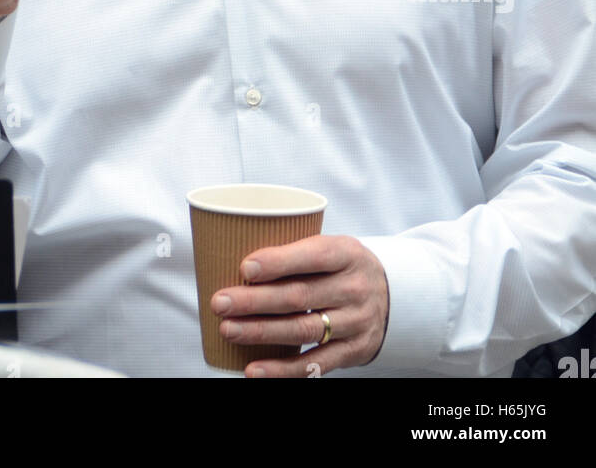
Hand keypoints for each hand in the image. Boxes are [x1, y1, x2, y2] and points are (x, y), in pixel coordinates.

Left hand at [211, 234, 388, 377]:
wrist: (396, 298)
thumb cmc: (345, 267)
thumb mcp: (334, 248)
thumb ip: (298, 253)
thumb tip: (241, 264)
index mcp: (347, 254)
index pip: (313, 256)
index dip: (278, 262)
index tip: (245, 267)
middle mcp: (354, 289)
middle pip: (300, 296)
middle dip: (256, 301)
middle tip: (221, 302)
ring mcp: (355, 323)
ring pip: (303, 330)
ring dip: (261, 332)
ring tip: (229, 329)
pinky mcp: (352, 352)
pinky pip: (314, 364)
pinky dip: (282, 370)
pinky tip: (254, 369)